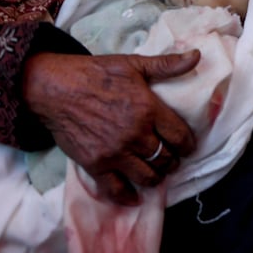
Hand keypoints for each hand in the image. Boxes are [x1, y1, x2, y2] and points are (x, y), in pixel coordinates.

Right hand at [22, 51, 198, 204]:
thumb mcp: (133, 64)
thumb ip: (167, 65)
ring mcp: (115, 152)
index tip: (187, 146)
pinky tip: (134, 196)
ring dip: (156, 177)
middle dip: (172, 160)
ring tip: (156, 173)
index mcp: (148, 109)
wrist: (55, 88)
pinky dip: (127, 196)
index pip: (180, 136)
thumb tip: (196, 56)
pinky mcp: (95, 165)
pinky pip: (116, 189)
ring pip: (147, 176)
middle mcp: (135, 134)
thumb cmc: (95, 73)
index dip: (188, 144)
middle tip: (171, 159)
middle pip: (165, 158)